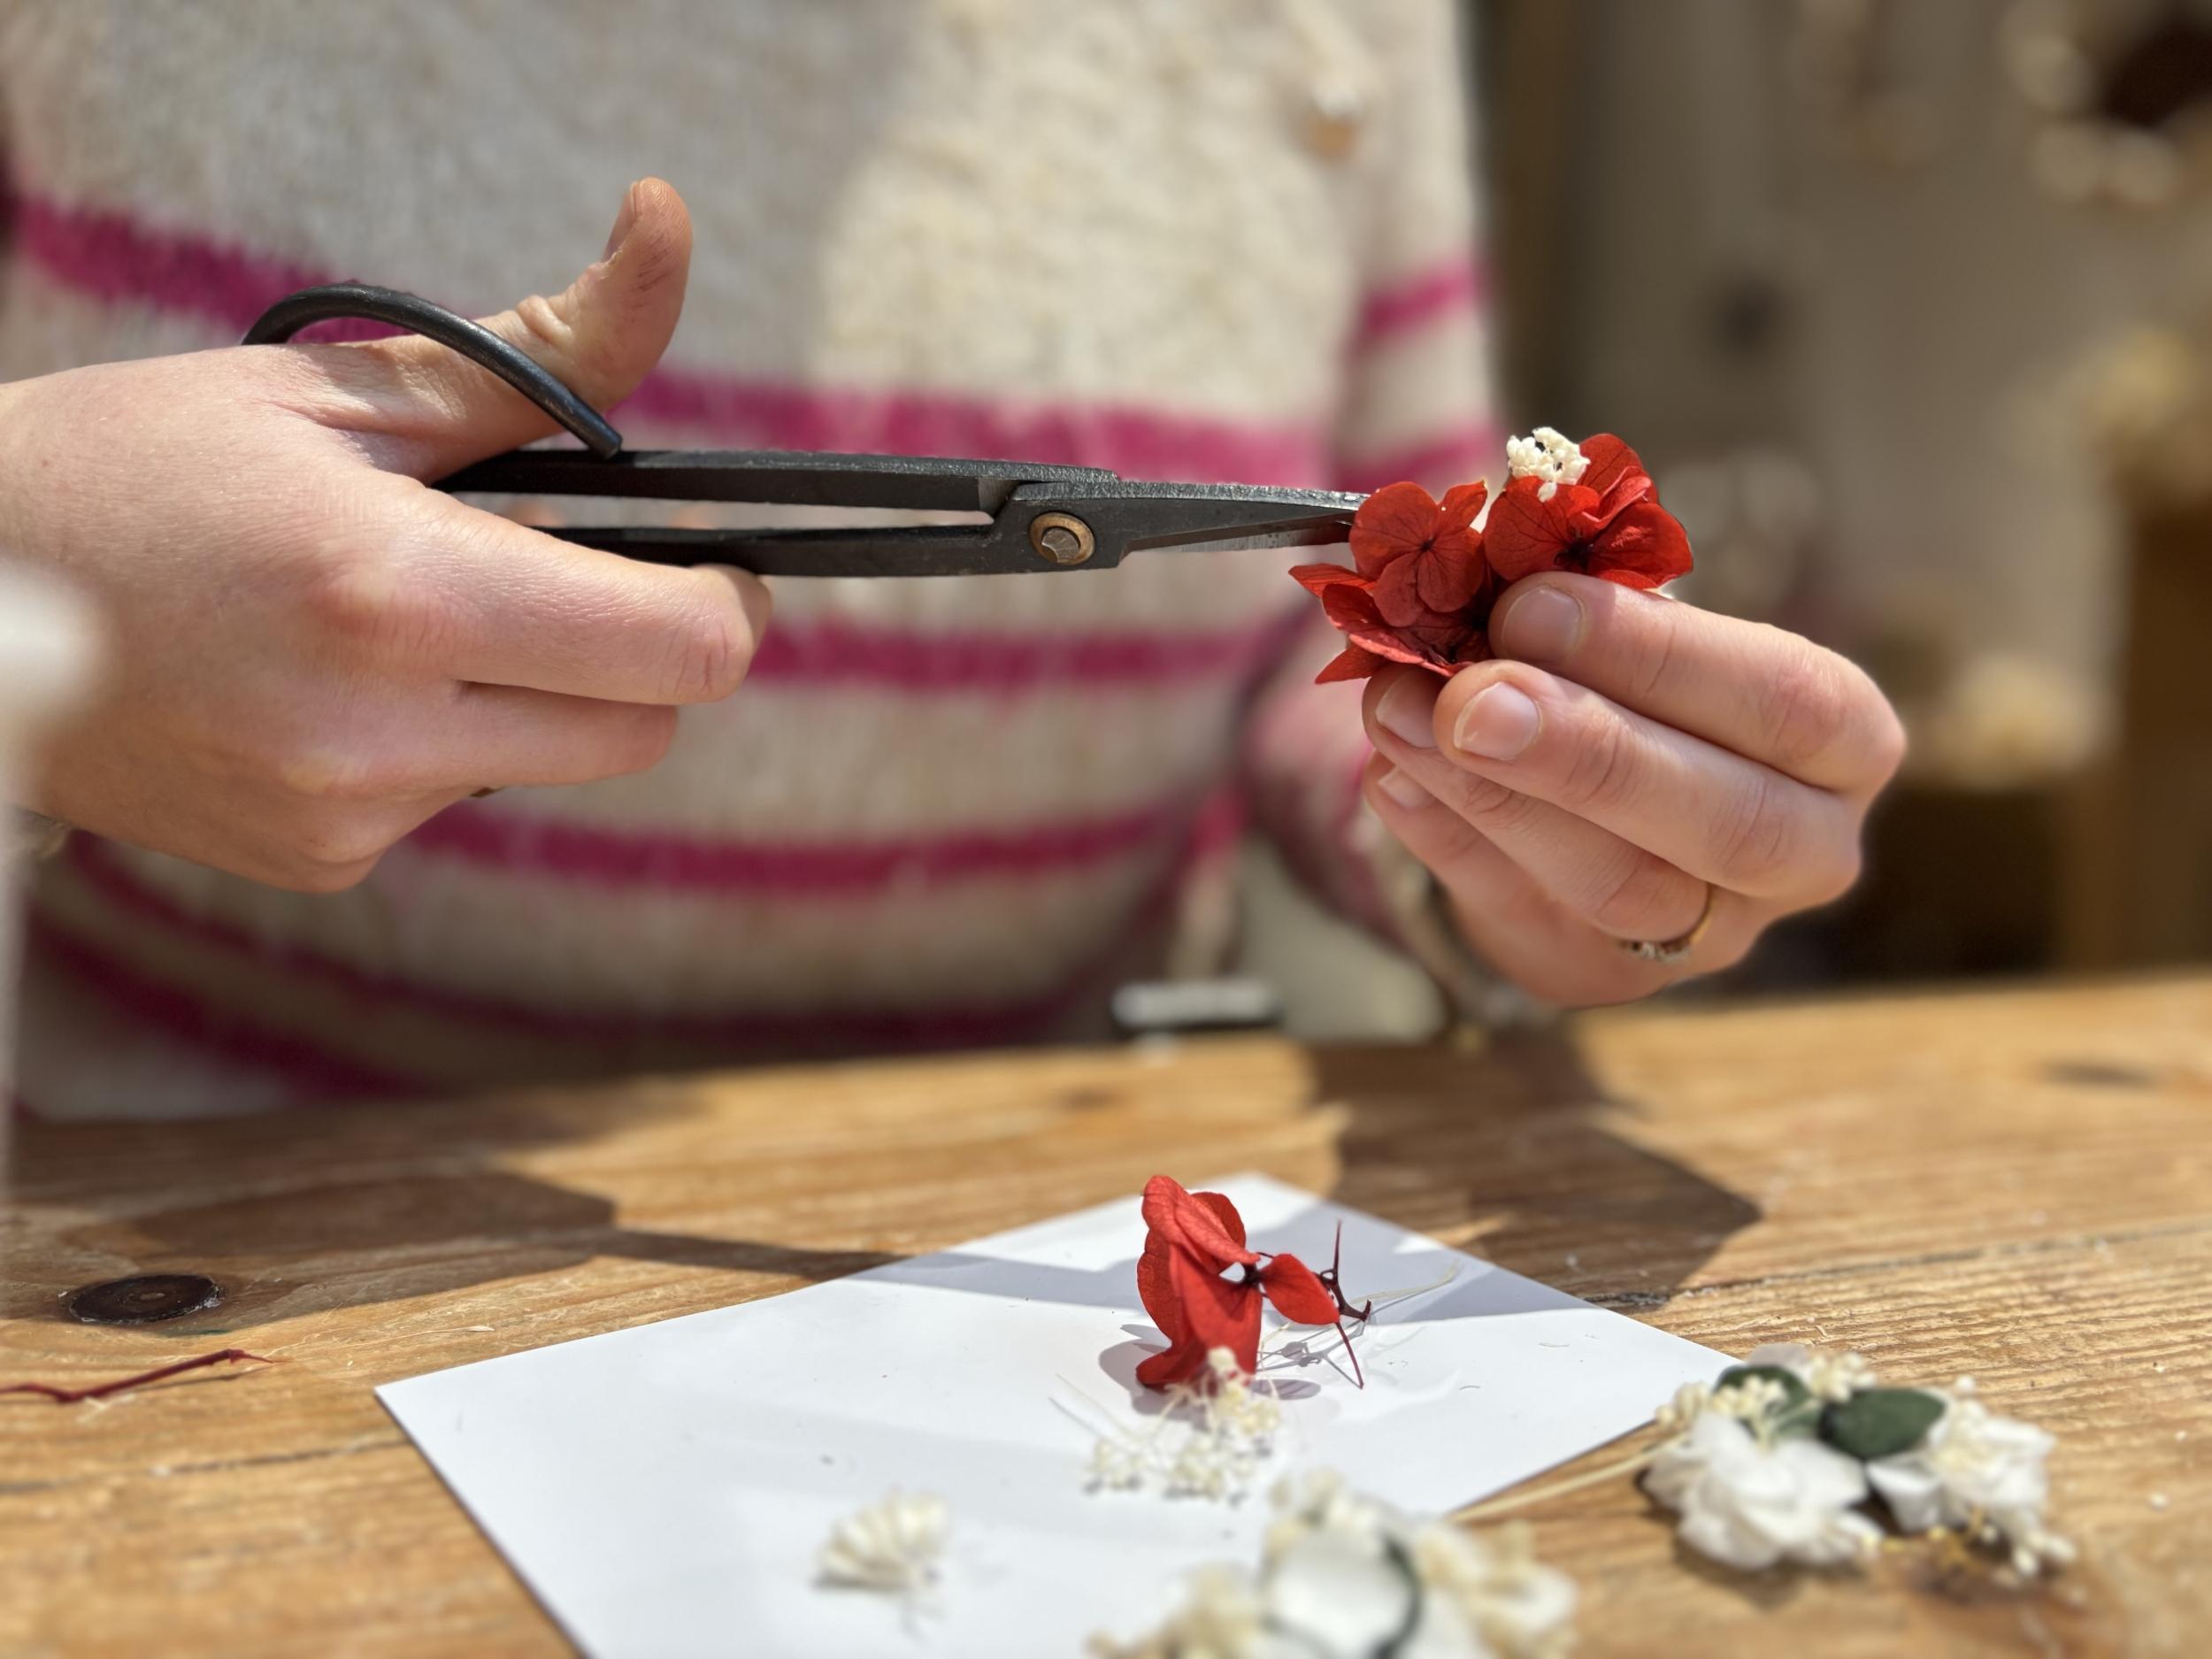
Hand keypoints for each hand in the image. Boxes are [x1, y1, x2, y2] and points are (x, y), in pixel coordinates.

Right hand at [0, 180, 768, 890]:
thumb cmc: (143, 466)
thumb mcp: (339, 387)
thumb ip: (540, 350)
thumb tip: (668, 228)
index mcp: (396, 592)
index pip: (679, 650)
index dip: (723, 603)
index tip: (703, 563)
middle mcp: (377, 732)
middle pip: (646, 730)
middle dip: (640, 652)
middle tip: (563, 575)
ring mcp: (345, 815)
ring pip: (553, 765)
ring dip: (535, 695)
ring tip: (404, 616)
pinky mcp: (317, 864)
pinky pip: (458, 802)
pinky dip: (443, 742)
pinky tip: (337, 681)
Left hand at [1359, 574, 1904, 1004]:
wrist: (1592, 790)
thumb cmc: (1631, 674)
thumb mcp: (1626, 622)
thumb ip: (1574, 603)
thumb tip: (1476, 577)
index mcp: (1842, 742)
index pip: (1791, 705)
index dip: (1660, 655)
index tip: (1529, 603)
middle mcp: (1803, 852)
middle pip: (1724, 823)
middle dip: (1586, 752)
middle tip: (1470, 698)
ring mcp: (1707, 933)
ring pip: (1619, 887)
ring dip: (1492, 795)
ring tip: (1401, 714)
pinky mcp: (1600, 972)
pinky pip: (1520, 916)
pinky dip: (1445, 841)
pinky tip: (1394, 777)